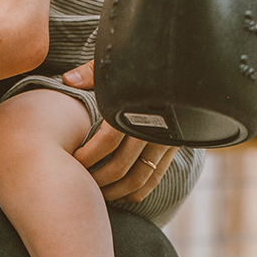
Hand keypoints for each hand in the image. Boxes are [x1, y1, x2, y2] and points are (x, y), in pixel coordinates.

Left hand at [63, 62, 177, 203]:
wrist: (188, 62)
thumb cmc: (146, 61)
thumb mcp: (120, 62)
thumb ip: (93, 72)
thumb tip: (68, 80)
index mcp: (136, 107)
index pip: (107, 141)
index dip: (88, 156)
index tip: (72, 161)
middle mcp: (154, 127)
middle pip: (122, 165)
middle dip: (98, 178)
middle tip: (80, 181)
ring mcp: (167, 140)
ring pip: (139, 178)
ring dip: (116, 191)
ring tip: (97, 193)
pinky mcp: (175, 147)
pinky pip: (155, 178)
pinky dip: (137, 192)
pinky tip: (120, 196)